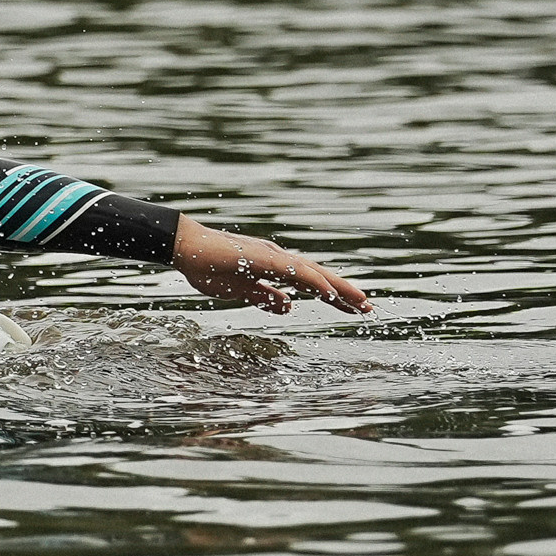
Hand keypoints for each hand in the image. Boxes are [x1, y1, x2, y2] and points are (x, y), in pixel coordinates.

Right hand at [172, 216, 370, 314]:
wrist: (187, 247)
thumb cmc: (209, 266)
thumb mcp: (242, 291)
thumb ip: (265, 298)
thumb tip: (288, 308)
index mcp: (275, 267)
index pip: (311, 282)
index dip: (333, 295)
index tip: (352, 307)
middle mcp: (280, 259)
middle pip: (320, 277)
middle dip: (345, 293)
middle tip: (367, 308)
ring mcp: (273, 257)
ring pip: (314, 274)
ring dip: (338, 287)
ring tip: (359, 301)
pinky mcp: (264, 258)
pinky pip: (294, 272)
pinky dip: (313, 282)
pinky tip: (328, 292)